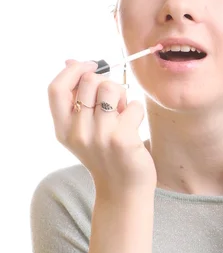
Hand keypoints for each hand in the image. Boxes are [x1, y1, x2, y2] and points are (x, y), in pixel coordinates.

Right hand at [47, 59, 157, 201]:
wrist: (122, 190)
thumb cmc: (105, 154)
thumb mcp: (83, 129)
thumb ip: (76, 98)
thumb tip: (71, 61)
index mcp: (63, 128)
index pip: (56, 88)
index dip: (73, 70)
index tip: (91, 65)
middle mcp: (77, 132)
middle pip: (89, 82)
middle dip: (107, 83)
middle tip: (113, 101)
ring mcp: (99, 136)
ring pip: (112, 88)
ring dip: (123, 96)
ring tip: (122, 114)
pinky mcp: (122, 140)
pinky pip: (133, 105)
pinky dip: (137, 111)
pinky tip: (134, 126)